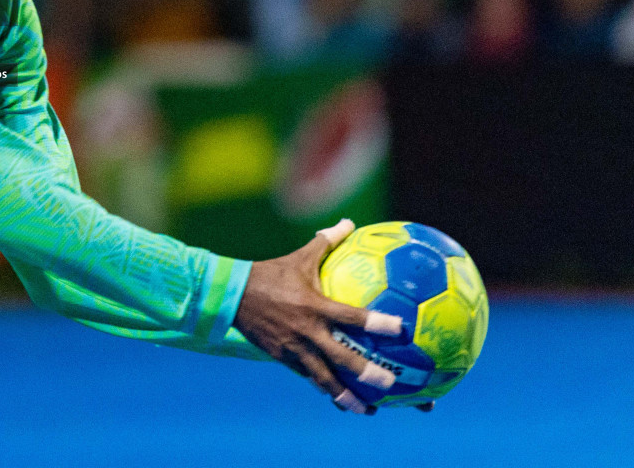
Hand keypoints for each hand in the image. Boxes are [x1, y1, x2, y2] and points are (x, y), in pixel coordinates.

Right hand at [233, 218, 403, 414]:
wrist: (231, 296)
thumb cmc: (271, 273)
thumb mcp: (299, 257)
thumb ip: (326, 242)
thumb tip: (349, 223)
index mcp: (316, 305)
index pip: (353, 316)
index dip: (378, 323)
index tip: (402, 330)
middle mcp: (308, 330)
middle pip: (342, 357)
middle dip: (368, 373)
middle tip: (392, 385)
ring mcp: (294, 348)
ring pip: (324, 378)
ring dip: (346, 396)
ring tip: (368, 411)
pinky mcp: (283, 358)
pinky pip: (309, 377)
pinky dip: (326, 390)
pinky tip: (342, 401)